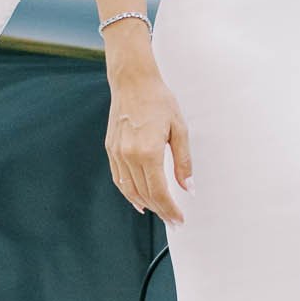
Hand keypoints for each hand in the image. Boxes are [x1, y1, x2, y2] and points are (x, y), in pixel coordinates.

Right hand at [106, 66, 192, 223]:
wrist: (133, 82)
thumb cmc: (159, 100)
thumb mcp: (179, 129)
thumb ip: (184, 161)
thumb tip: (188, 187)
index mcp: (148, 152)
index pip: (159, 192)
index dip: (170, 210)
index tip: (179, 219)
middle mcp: (129, 156)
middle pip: (144, 195)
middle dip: (160, 211)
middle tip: (173, 219)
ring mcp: (117, 153)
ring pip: (129, 191)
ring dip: (145, 204)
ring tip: (159, 212)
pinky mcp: (111, 149)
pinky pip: (119, 179)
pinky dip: (129, 193)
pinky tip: (139, 199)